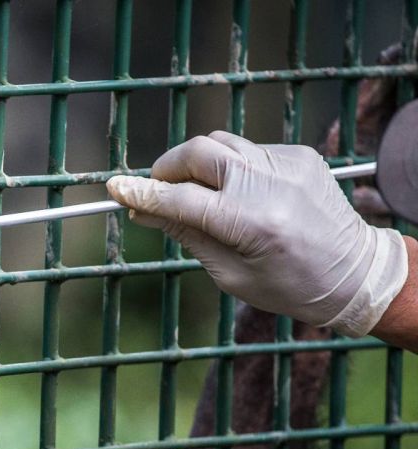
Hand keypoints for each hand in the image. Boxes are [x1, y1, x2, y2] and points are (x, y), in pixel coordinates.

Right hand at [106, 131, 408, 336]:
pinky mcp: (299, 155)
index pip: (180, 200)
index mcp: (251, 224)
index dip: (142, 194)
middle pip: (198, 153)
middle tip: (155, 188)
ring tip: (192, 191)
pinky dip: (229, 167)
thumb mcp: (230, 273)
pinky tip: (236, 194)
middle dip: (167, 167)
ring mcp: (287, 164)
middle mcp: (269, 185)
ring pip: (221, 144)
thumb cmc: (289, 285)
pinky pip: (248, 150)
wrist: (354, 273)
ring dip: (196, 164)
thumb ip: (187, 235)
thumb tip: (146, 212)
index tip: (114, 188)